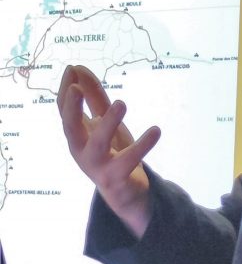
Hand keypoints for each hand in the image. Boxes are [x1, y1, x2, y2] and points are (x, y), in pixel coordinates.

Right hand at [57, 64, 159, 237]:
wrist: (125, 195)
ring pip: (98, 144)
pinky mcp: (116, 177)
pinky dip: (143, 145)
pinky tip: (156, 130)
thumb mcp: (104, 123)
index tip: (73, 68)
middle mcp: (81, 150)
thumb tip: (78, 68)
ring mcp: (97, 165)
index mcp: (76, 135)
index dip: (65, 90)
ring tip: (121, 103)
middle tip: (76, 88)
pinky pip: (129, 160)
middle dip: (71, 108)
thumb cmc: (112, 153)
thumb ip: (94, 98)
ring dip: (109, 123)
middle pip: (70, 128)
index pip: (64, 110)